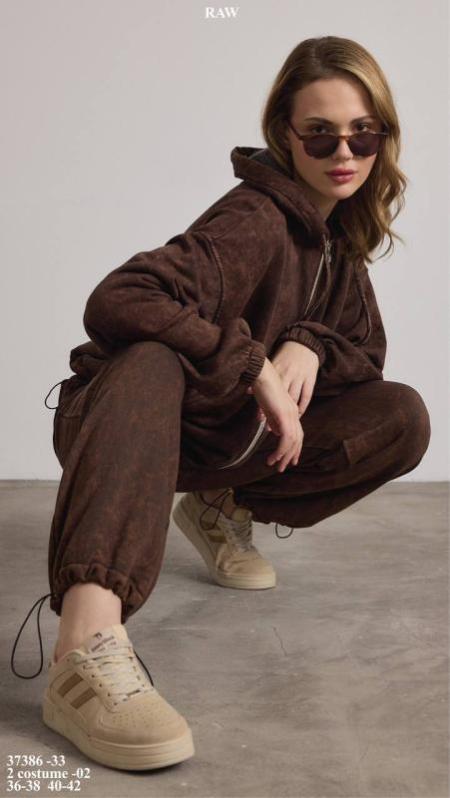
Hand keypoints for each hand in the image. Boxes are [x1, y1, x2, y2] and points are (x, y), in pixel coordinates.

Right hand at [245, 357, 303, 471]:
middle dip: (290, 455)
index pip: (297, 433)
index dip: (294, 447)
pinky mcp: (284, 416)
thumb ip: (273, 419)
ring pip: (292, 442)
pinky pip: (286, 438)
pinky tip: (273, 457)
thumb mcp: (268, 407)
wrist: (261, 375)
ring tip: (275, 465)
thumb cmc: (262, 387)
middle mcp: (294, 414)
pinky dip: (281, 450)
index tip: (289, 459)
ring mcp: (290, 415)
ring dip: (283, 456)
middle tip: (283, 467)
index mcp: (291, 411)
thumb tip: (275, 431)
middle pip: (297, 439)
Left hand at [248, 341, 318, 420]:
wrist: (302, 343)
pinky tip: (297, 416)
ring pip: (294, 398)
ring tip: (283, 426)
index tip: (259, 418)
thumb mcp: (272, 366)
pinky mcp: (310, 378)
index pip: (268, 390)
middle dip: (275, 413)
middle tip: (270, 427)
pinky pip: (306, 396)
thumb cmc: (284, 357)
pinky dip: (302, 407)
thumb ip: (261, 379)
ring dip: (289, 414)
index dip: (263, 405)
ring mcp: (300, 377)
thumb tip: (247, 391)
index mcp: (276, 371)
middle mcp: (288, 374)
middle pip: (280, 397)